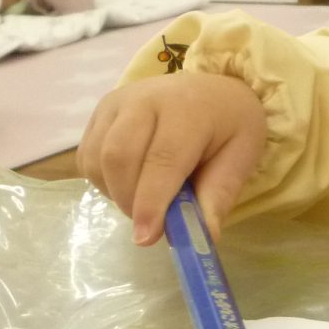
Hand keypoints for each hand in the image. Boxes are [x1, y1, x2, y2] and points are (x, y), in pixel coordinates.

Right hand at [78, 74, 267, 245]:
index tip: (146, 238)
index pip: (162, 160)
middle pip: (118, 157)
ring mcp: (116, 103)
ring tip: (145, 198)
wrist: (213, 91)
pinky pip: (87, 158)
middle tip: (151, 224)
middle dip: (129, 201)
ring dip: (116, 193)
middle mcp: (144, 98)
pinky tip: (130, 181)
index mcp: (187, 108)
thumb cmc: (229, 127)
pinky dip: (103, 182)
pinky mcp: (99, 112)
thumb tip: (202, 237)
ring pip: (97, 160)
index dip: (151, 202)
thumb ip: (219, 195)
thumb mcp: (241, 157)